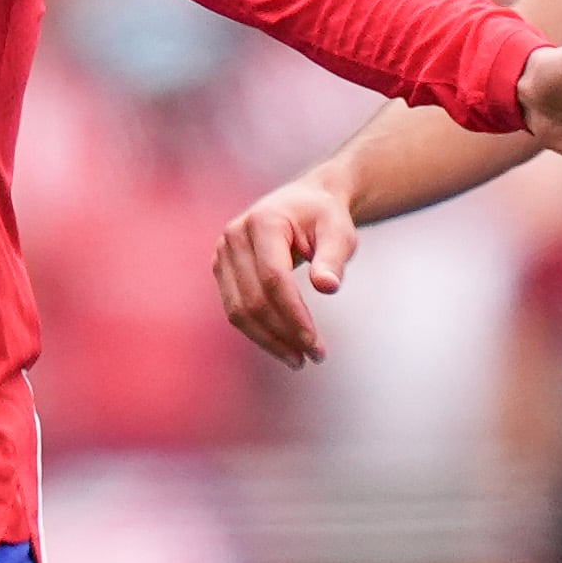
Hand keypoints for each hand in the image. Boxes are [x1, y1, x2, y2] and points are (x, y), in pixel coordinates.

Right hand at [213, 176, 361, 366]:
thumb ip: (334, 258)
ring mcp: (222, 253)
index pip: (274, 279)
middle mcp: (234, 235)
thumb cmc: (325, 218)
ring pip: (238, 310)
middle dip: (284, 334)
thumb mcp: (339, 233)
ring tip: (299, 359)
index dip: (294, 316)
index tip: (317, 345)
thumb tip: (327, 287)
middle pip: (254, 299)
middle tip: (315, 357)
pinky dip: (258, 332)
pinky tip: (283, 345)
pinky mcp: (221, 269)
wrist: (305, 203)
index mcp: (263, 221)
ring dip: (268, 340)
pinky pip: (235, 309)